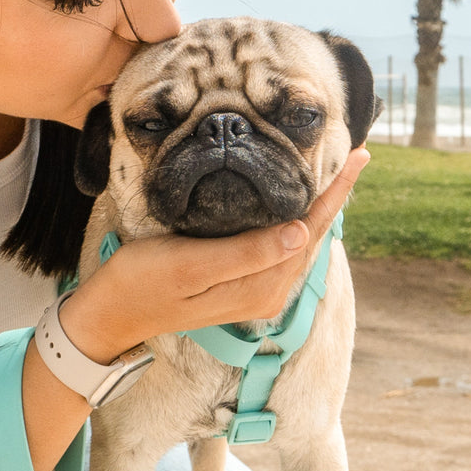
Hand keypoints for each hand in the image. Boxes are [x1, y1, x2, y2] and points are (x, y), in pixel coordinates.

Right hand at [61, 146, 369, 361]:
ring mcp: (255, 290)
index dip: (336, 192)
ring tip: (338, 174)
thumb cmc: (142, 283)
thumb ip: (246, 253)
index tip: (359, 157)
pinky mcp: (241, 285)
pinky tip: (298, 204)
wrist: (111, 314)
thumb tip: (301, 233)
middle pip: (313, 234)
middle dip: (336, 196)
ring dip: (320, 207)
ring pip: (301, 241)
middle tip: (357, 155)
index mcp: (260, 286)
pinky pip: (282, 247)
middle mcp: (267, 292)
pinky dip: (297, 219)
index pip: (311, 229)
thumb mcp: (190, 265)